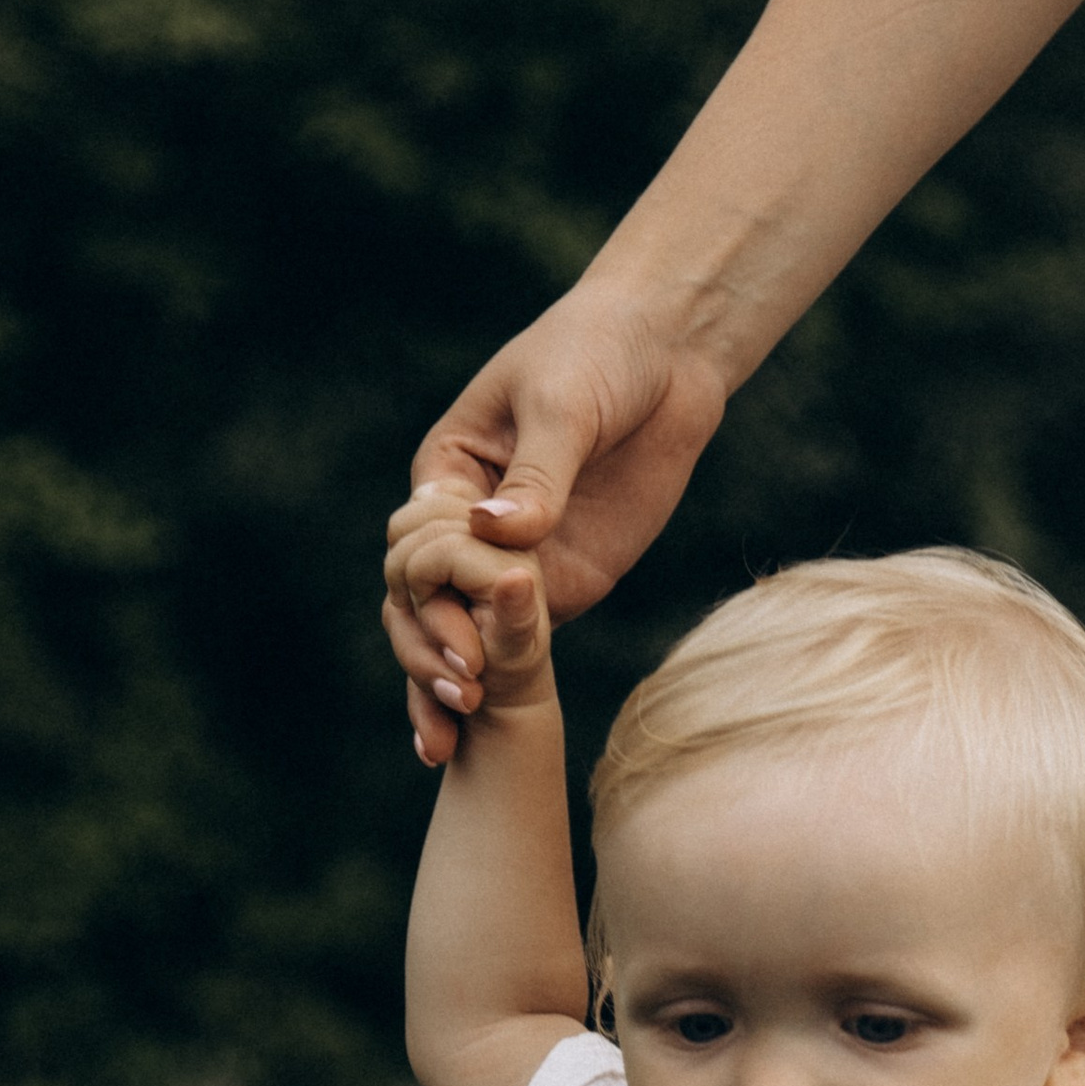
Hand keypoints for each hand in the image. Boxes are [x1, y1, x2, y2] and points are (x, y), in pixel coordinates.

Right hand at [384, 288, 728, 763]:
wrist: (669, 356)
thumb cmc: (597, 352)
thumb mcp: (562, 403)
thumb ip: (539, 473)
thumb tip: (500, 536)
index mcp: (448, 473)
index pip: (415, 546)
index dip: (427, 591)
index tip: (456, 621)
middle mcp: (470, 527)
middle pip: (426, 602)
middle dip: (430, 650)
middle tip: (459, 692)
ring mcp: (518, 561)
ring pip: (467, 633)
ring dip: (451, 683)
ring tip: (450, 733)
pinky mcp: (565, 583)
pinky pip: (523, 639)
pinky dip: (502, 681)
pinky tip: (481, 728)